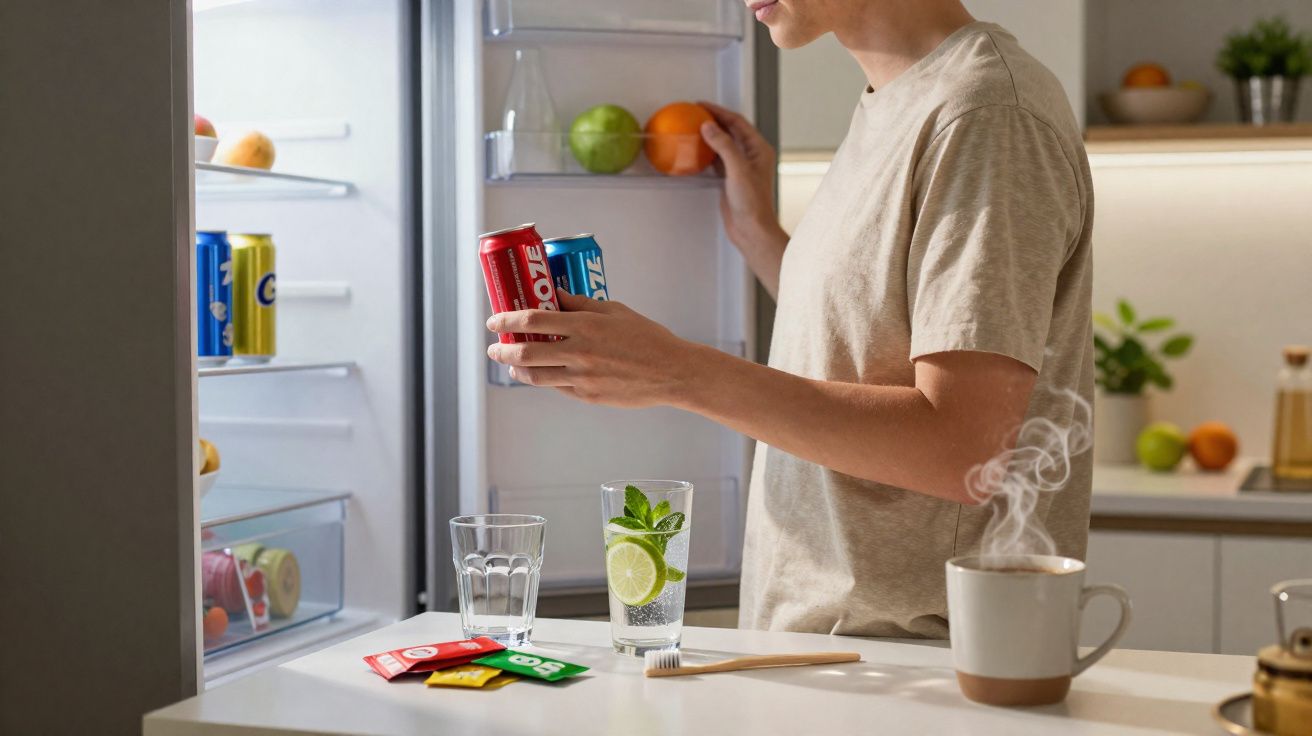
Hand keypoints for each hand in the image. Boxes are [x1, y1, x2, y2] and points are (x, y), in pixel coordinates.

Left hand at [486, 291, 706, 408]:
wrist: (671, 372)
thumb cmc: (646, 337)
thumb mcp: (614, 310)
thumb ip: (580, 303)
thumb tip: (552, 295)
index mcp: (585, 326)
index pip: (533, 320)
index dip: (508, 319)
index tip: (495, 319)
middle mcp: (579, 353)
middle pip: (526, 352)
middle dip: (503, 349)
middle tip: (495, 345)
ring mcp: (582, 378)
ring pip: (536, 376)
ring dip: (517, 369)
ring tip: (511, 363)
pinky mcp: (588, 396)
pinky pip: (557, 388)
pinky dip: (544, 379)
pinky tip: (541, 373)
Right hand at [698, 100, 781, 249]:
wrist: (751, 229)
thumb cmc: (753, 203)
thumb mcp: (738, 169)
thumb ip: (723, 145)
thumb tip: (709, 127)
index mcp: (759, 149)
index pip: (737, 122)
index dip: (720, 111)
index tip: (703, 106)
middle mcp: (751, 156)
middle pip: (730, 130)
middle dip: (714, 120)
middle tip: (696, 113)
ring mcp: (741, 167)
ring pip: (723, 145)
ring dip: (709, 136)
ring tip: (694, 128)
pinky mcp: (730, 178)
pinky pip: (717, 160)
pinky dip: (706, 153)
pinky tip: (696, 151)